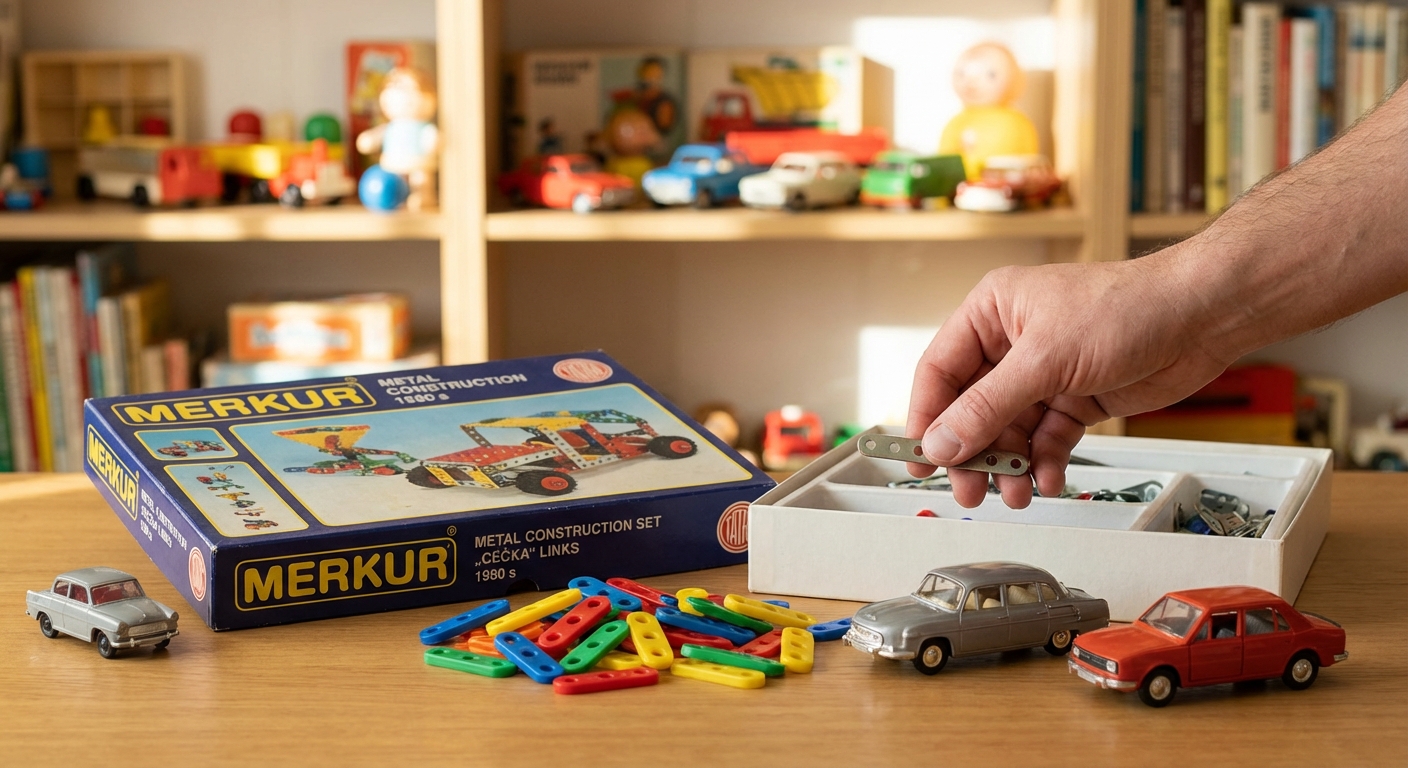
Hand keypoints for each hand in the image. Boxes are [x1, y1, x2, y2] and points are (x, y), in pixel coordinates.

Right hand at [905, 247, 1233, 507]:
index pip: (940, 371)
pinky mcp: (1075, 399)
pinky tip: (1046, 479)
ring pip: (1009, 431)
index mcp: (991, 312)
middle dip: (972, 452)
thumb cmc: (1126, 308)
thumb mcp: (1044, 360)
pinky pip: (1046, 439)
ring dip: (1009, 465)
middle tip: (969, 490)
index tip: (923, 459)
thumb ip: (988, 407)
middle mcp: (1012, 343)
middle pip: (971, 408)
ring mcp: (1044, 374)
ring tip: (1013, 492)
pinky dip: (1044, 462)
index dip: (928, 417)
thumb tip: (942, 443)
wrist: (1200, 317)